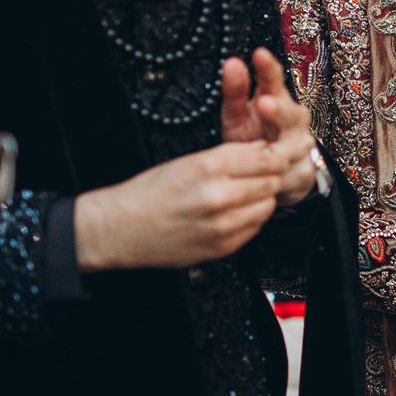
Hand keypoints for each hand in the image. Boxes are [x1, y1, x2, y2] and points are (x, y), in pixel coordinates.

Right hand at [74, 141, 285, 270]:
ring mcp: (222, 225)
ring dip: (263, 199)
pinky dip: (251, 219)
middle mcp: (218, 196)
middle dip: (270, 178)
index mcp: (209, 167)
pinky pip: (255, 229)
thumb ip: (229, 154)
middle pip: (270, 183)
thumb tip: (263, 148)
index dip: (274, 157)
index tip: (273, 157)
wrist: (122, 228)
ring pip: (267, 207)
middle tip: (263, 176)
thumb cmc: (151, 191)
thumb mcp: (188, 161)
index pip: (265, 158)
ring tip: (247, 195)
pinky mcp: (222, 247)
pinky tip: (235, 213)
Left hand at [221, 50, 319, 208]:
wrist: (275, 173)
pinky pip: (288, 176)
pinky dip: (276, 178)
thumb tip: (232, 62)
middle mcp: (295, 121)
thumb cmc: (253, 136)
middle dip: (279, 110)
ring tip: (265, 150)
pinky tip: (264, 179)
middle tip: (265, 102)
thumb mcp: (237, 115)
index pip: (274, 80)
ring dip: (279, 150)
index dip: (268, 68)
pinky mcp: (303, 173)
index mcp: (277, 100)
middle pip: (291, 114)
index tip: (259, 54)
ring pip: (292, 148)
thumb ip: (235, 92)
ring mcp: (302, 147)